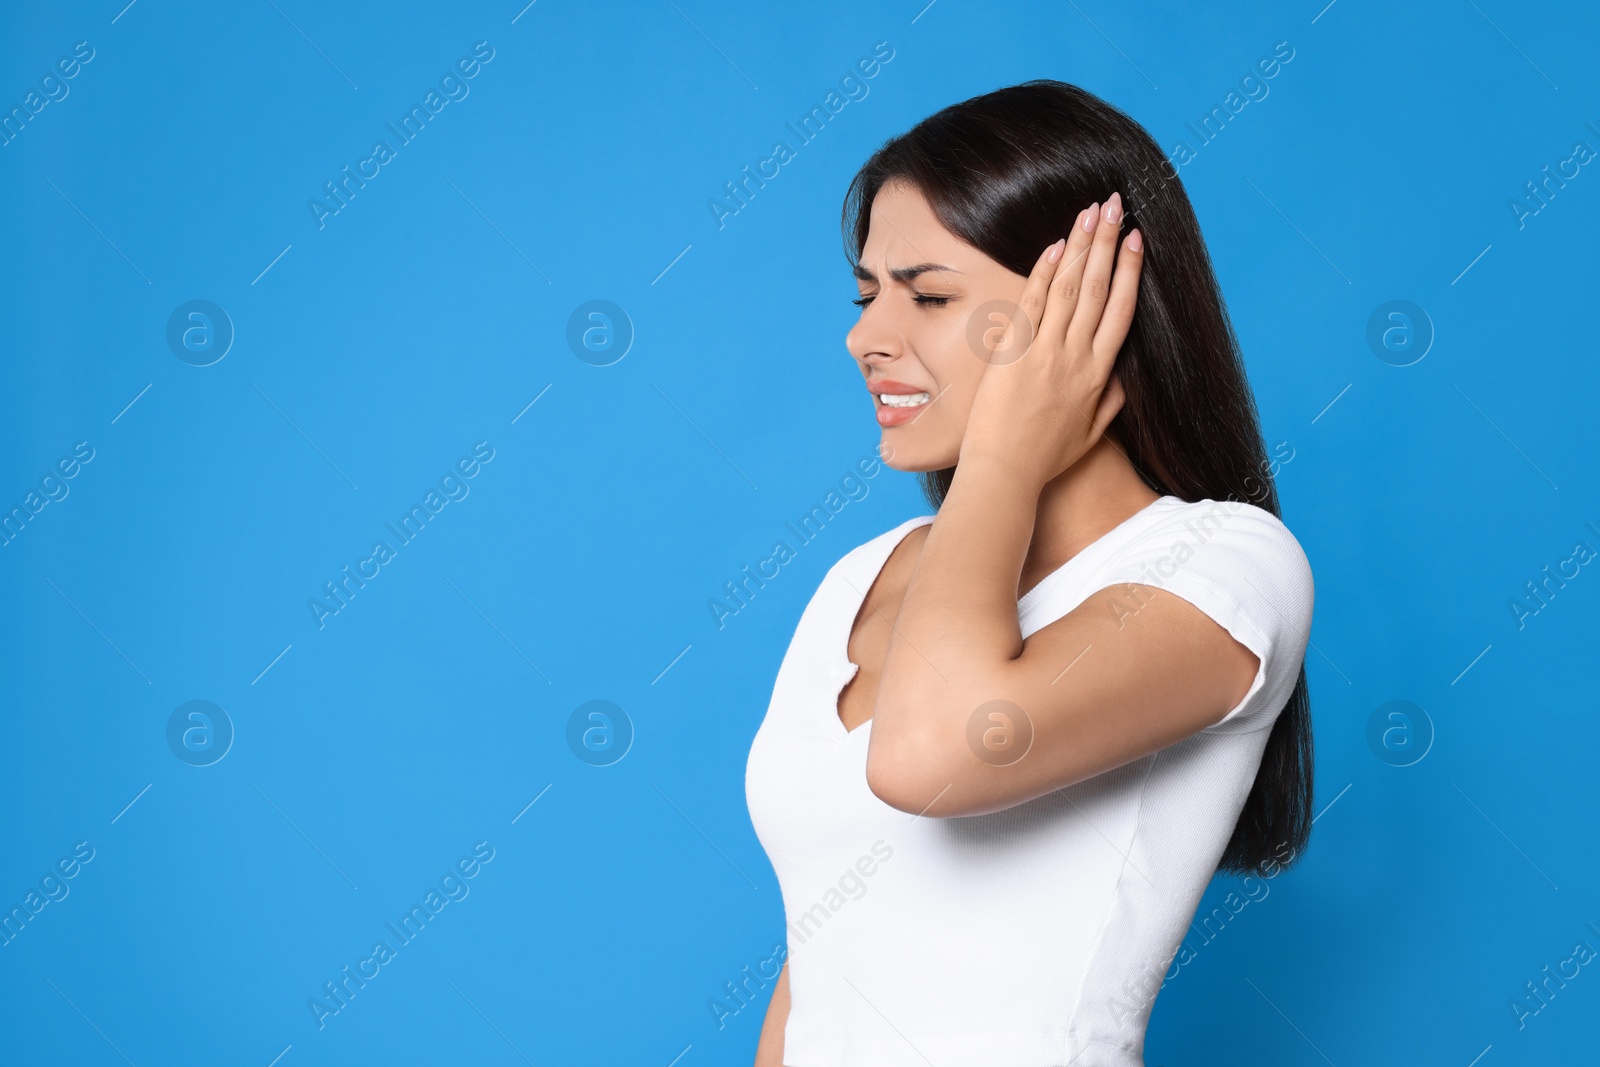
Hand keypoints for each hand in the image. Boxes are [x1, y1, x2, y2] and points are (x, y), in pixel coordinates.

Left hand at [958, 192, 1143, 488]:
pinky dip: (1044, 272)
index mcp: (1099, 374)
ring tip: (1091, 211)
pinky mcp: (1014, 353)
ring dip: (1082, 245)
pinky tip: (1056, 245)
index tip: (1136, 239)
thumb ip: (1113, 400)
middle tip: (1115, 204)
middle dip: (1108, 241)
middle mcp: (1077, 357)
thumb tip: (1127, 377)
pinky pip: (1033, 304)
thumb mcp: (1091, 433)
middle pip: (1098, 288)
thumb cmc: (1046, 458)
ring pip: (1069, 288)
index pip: (1121, 310)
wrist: (1005, 473)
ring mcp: (1045, 353)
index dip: (1130, 271)